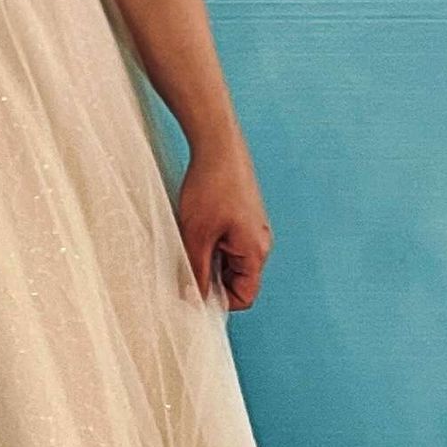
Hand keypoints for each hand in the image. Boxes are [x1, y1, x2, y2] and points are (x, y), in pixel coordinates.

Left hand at [174, 128, 272, 310]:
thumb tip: (194, 300)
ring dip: (208, 259)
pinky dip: (211, 243)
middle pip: (237, 280)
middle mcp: (260, 243)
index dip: (219, 301)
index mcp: (255, 252)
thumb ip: (196, 272)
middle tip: (185, 265)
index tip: (193, 294)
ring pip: (230, 261)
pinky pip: (229, 242)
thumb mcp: (196, 236)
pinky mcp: (244, 216)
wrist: (218, 145)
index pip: (244, 296)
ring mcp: (253, 229)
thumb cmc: (211, 186)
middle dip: (211, 278)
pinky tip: (195, 228)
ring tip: (189, 241)